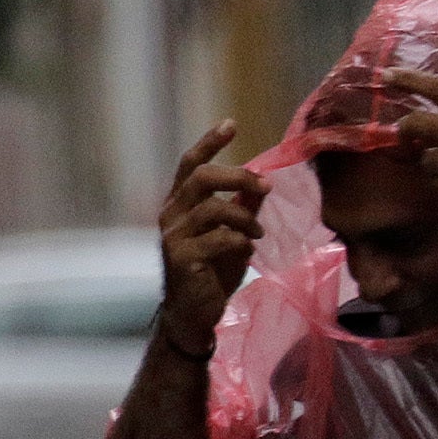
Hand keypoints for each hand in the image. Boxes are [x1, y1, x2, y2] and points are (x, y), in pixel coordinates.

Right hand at [154, 121, 258, 354]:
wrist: (194, 314)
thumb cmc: (212, 272)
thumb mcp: (232, 235)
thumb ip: (242, 209)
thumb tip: (260, 184)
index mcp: (179, 205)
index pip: (190, 165)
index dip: (209, 143)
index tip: (230, 124)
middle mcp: (170, 215)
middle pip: (202, 178)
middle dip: (239, 177)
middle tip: (266, 187)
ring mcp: (173, 236)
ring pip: (213, 208)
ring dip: (245, 218)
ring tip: (259, 233)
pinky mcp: (182, 258)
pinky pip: (219, 238)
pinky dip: (240, 242)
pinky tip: (247, 251)